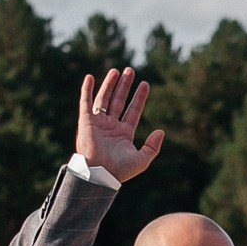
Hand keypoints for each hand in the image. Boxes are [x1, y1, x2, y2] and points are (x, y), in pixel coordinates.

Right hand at [76, 69, 162, 184]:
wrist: (100, 174)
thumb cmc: (120, 170)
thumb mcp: (142, 160)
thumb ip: (153, 146)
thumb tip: (161, 131)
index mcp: (124, 133)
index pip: (133, 110)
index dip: (139, 97)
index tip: (145, 84)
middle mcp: (111, 126)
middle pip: (119, 101)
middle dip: (124, 86)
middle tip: (130, 71)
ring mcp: (98, 123)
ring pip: (104, 99)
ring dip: (109, 85)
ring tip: (116, 71)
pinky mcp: (86, 122)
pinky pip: (86, 103)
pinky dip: (86, 90)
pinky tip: (89, 77)